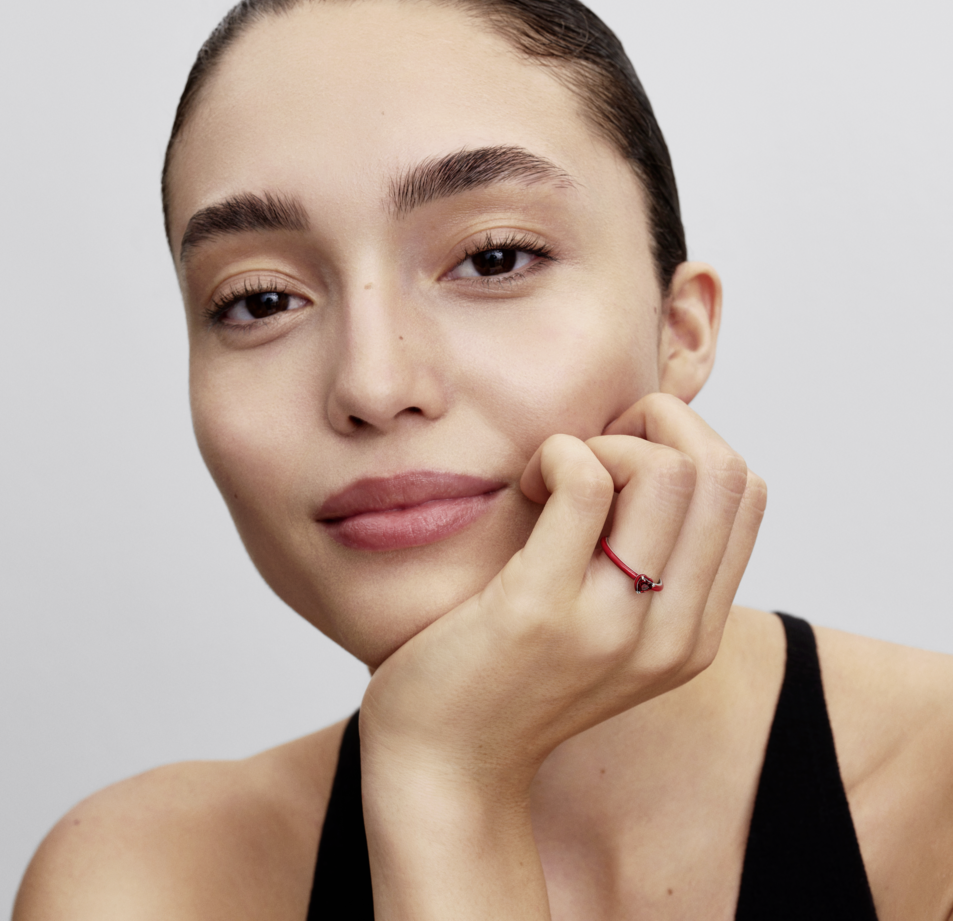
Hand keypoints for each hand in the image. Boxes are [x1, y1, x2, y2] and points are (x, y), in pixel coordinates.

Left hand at [358, 393, 765, 918]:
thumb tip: (650, 454)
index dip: (686, 444)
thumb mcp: (607, 631)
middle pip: (720, 470)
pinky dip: (558, 453)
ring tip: (554, 475)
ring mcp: (612, 625)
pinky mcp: (540, 609)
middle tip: (591, 450)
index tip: (622, 457)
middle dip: (655, 425)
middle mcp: (673, 633)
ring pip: (664, 470)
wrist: (445, 767)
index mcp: (696, 633)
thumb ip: (646, 565)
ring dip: (603, 442)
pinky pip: (584, 481)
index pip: (746, 493)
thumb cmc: (511, 678)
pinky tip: (526, 482)